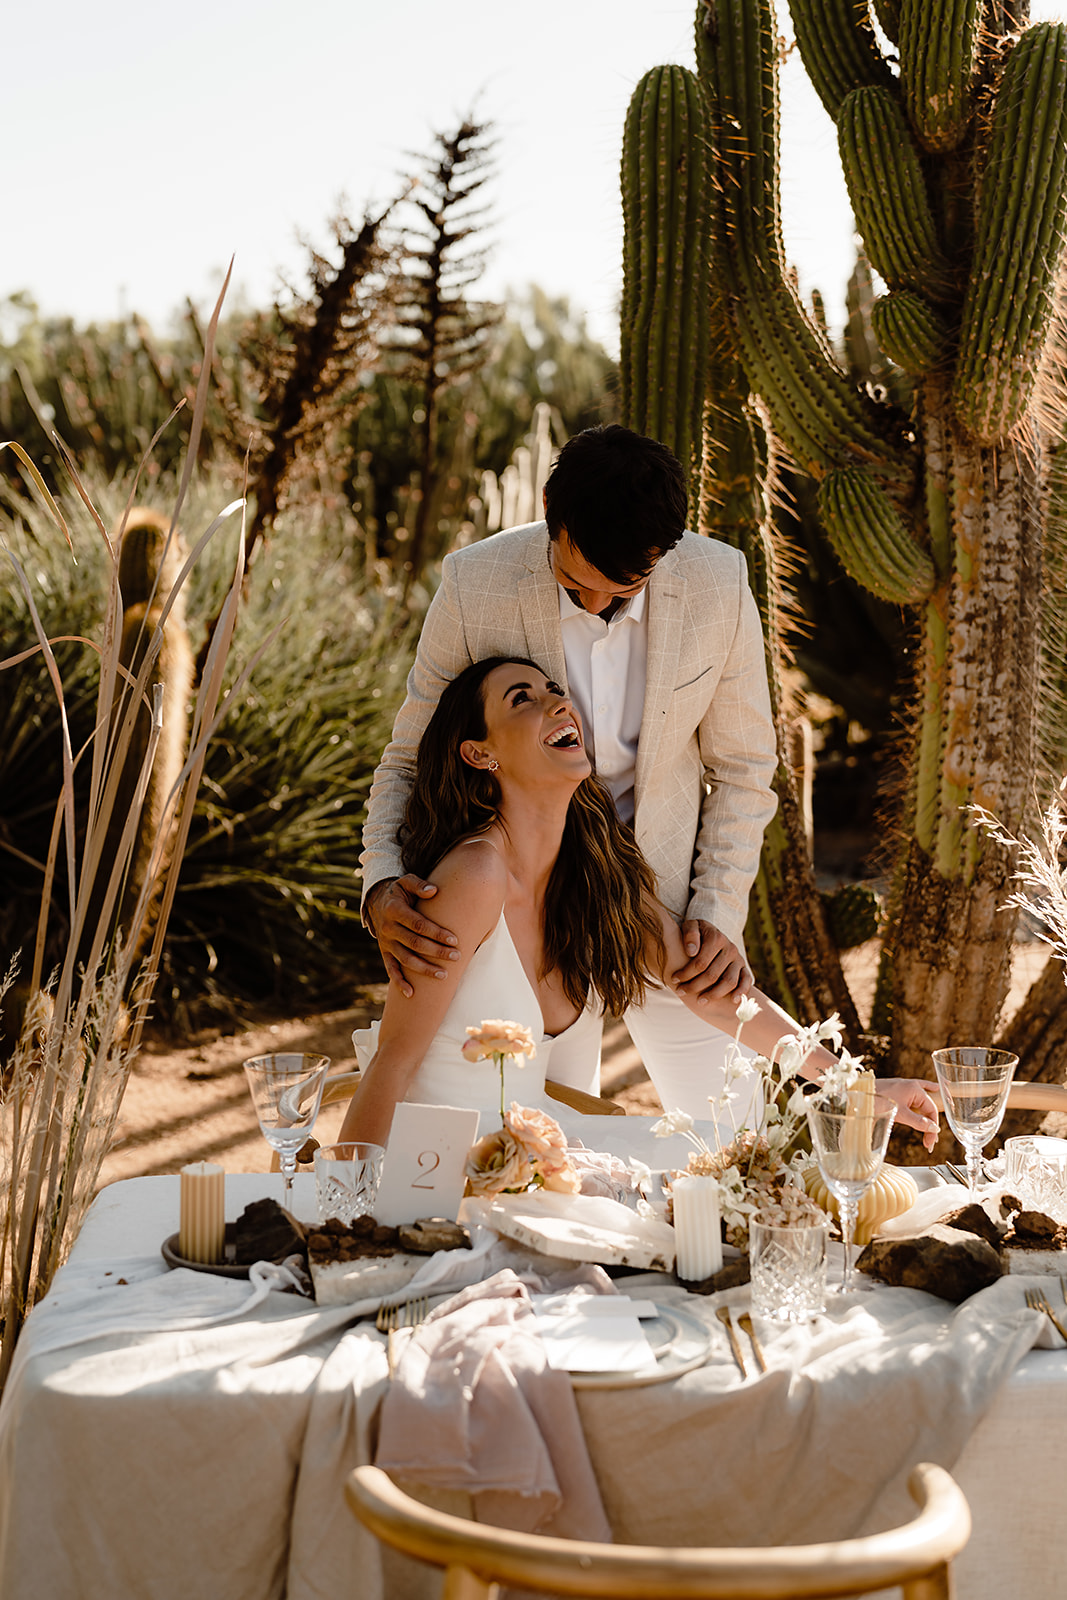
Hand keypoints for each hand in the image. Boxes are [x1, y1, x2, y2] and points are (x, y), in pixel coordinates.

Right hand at [365, 874, 458, 996]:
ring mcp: (385, 942)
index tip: (455, 940)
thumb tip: (434, 891)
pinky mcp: (384, 952)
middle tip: (456, 957)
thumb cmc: (400, 891)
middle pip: (415, 944)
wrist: (377, 900)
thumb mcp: (406, 882)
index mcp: (394, 910)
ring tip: (443, 975)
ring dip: (424, 969)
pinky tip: (411, 994)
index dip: (437, 933)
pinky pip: (391, 969)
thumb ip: (419, 885)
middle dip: (437, 952)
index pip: (419, 925)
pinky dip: (399, 982)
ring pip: (405, 960)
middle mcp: (388, 928)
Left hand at [671, 919, 752, 1002]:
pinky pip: (746, 981)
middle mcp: (730, 948)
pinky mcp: (744, 967)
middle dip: (695, 986)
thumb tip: (692, 952)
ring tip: (700, 1001)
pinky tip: (732, 1001)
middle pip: (713, 975)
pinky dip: (741, 992)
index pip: (700, 962)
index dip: (686, 973)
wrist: (711, 933)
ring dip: (714, 994)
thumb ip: (690, 934)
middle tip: (681, 992)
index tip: (674, 980)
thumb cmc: (697, 932)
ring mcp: (738, 959)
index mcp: (717, 938)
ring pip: (729, 982)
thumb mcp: (691, 926)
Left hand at [881, 1078, 939, 1151]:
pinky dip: (926, 1091)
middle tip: (928, 1143)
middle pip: (927, 1108)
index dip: (932, 1128)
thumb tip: (934, 1129)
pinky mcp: (897, 1090)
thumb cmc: (875, 1100)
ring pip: (922, 1101)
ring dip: (927, 1116)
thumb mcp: (899, 1113)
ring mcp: (904, 1087)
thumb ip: (918, 1121)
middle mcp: (912, 1086)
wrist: (856, 1091)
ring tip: (931, 1131)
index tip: (929, 1144)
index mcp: (915, 1089)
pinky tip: (936, 1088)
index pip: (931, 1111)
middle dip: (929, 1125)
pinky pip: (916, 1091)